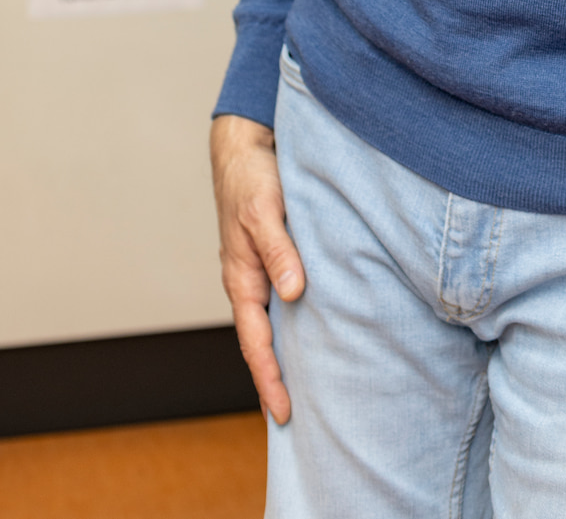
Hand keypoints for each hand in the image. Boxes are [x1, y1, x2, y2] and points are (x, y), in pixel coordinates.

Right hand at [211, 114, 305, 424]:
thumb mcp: (264, 210)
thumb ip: (279, 249)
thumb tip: (293, 293)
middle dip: (278, 380)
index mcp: (243, 278)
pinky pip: (288, 298)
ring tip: (317, 386)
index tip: (284, 414)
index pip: (256, 343)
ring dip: (292, 353)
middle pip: (265, 343)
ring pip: (278, 323)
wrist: (246, 145)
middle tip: (301, 420)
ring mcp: (265, 271)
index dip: (270, 379)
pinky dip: (300, 322)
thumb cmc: (251, 177)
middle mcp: (253, 281)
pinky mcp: (280, 256)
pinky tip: (322, 329)